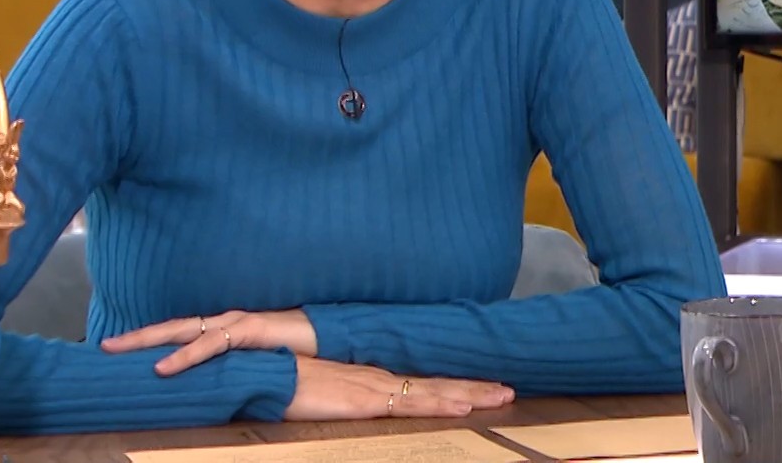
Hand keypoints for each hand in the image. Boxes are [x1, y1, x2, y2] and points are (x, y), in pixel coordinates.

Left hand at [100, 309, 319, 375]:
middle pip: (171, 327)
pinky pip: (210, 344)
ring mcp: (236, 322)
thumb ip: (231, 367)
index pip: (178, 332)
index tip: (119, 349)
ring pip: (183, 331)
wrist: (328, 334)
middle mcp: (224, 320)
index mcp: (223, 327)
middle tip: (104, 346)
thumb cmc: (293, 348)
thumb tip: (209, 385)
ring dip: (150, 341)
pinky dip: (185, 356)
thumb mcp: (254, 360)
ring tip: (120, 351)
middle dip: (136, 337)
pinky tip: (164, 367)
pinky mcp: (249, 330)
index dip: (149, 339)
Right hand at [286, 356, 513, 421]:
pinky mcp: (367, 402)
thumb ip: (350, 396)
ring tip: (502, 397)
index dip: (456, 384)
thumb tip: (367, 402)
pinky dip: (439, 404)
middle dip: (476, 388)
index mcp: (376, 378)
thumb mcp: (330, 393)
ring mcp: (377, 389)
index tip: (487, 385)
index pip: (425, 382)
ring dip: (470, 394)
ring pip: (434, 393)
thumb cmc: (294, 384)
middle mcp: (383, 379)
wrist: (271, 374)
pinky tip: (461, 407)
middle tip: (510, 391)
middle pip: (439, 384)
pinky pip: (410, 404)